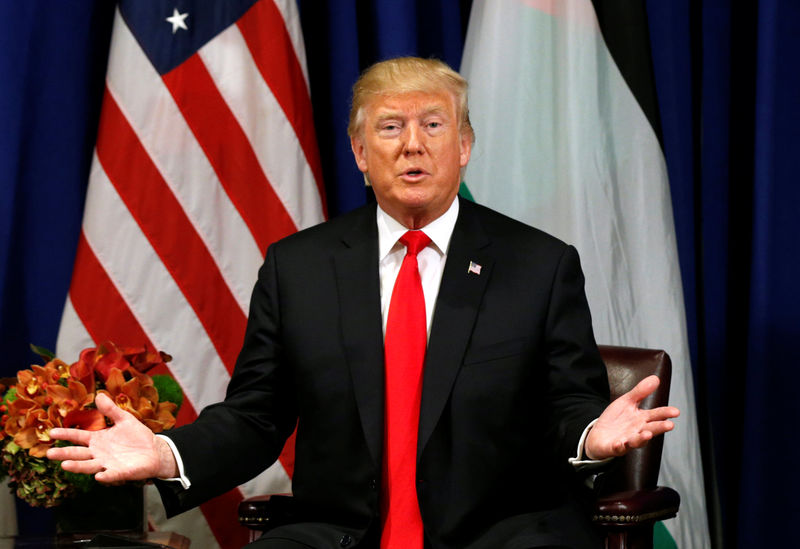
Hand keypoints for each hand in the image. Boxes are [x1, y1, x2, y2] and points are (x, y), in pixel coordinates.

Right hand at [46, 392, 177, 482]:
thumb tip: (99, 395)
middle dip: (65, 454)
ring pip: (89, 466)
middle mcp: (99, 453)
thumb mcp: (124, 419)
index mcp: (98, 439)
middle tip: (50, 453)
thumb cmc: (137, 436)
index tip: (52, 432)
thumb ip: (111, 410)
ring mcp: (108, 464)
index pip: (78, 436)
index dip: (66, 434)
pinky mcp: (120, 472)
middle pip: (78, 454)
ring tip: (65, 465)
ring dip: (78, 466)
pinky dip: (105, 476)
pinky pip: (111, 474)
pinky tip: (98, 476)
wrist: (154, 450)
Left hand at [584, 375, 679, 459]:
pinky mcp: (615, 447)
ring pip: (637, 441)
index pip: (656, 415)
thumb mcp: (627, 402)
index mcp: (642, 419)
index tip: (676, 411)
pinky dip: (620, 446)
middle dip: (659, 427)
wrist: (599, 435)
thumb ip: (641, 392)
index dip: (665, 413)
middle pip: (651, 429)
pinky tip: (620, 443)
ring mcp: (627, 440)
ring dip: (642, 439)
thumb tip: (656, 378)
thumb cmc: (617, 419)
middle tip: (669, 425)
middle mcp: (638, 431)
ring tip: (647, 434)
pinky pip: (618, 448)